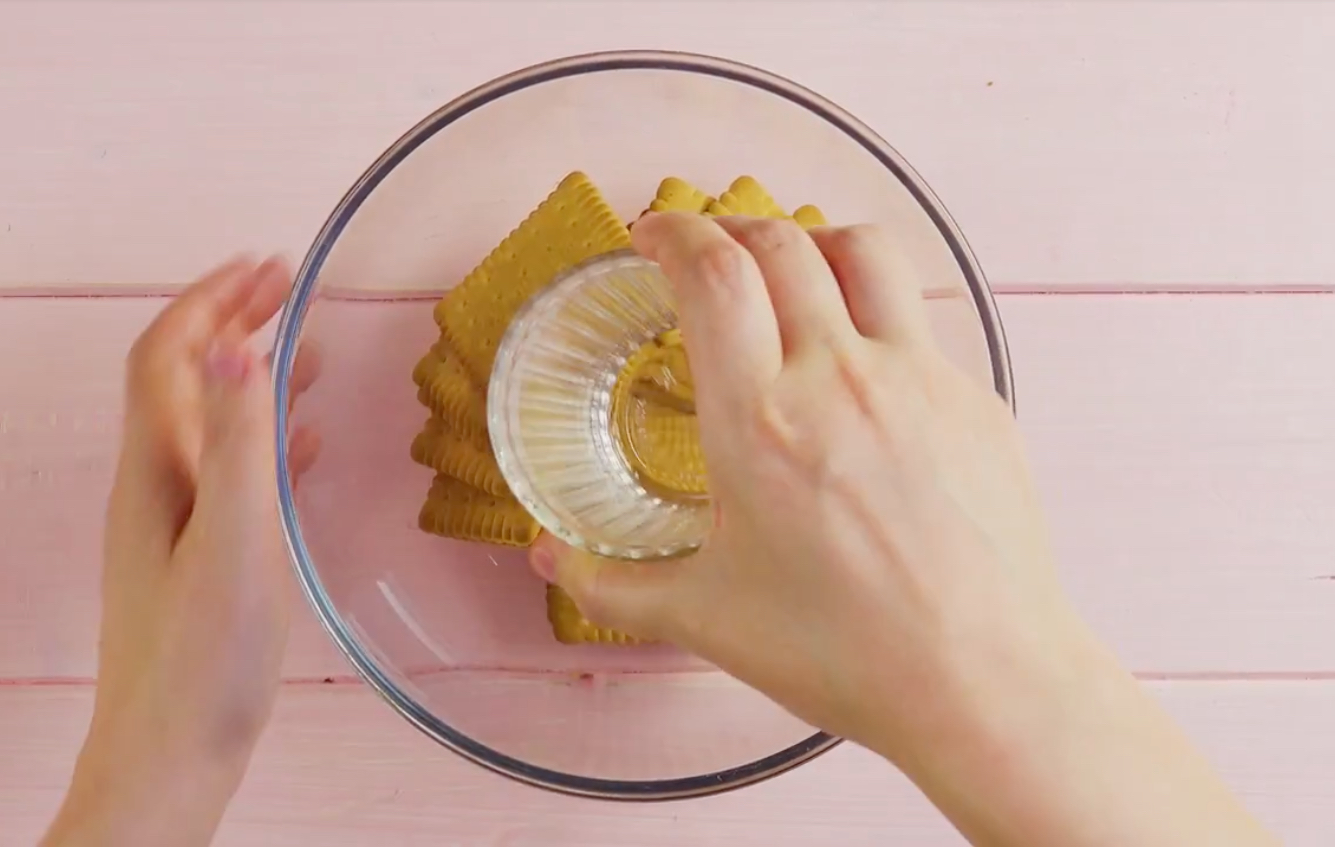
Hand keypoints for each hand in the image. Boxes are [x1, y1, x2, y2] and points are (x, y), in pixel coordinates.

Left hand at [42, 257, 320, 846]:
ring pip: (214, 423)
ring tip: (310, 347)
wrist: (174, 753)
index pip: (169, 354)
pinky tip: (305, 446)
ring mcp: (179, 522)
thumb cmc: (205, 656)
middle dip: (232, 321)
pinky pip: (236, 474)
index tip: (267, 264)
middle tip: (288, 284)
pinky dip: (268, 439)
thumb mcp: (233, 539)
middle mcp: (159, 485)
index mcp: (158, 469)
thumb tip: (234, 343)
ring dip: (254, 376)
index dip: (212, 299)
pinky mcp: (204, 558)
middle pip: (187, 378)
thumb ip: (237, 441)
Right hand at [529, 214, 1274, 846]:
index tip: (652, 232)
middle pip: (781, 241)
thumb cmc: (843, 652)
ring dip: (814, 240)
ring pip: (865, 252)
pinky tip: (860, 362)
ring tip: (790, 266)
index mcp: (759, 421)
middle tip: (706, 248)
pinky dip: (875, 311)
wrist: (983, 681)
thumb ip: (612, 583)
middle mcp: (839, 377)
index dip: (673, 231)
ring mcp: (918, 380)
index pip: (712, 270)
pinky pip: (918, 321)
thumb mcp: (705, 618)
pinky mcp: (975, 400)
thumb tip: (550, 558)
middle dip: (731, 226)